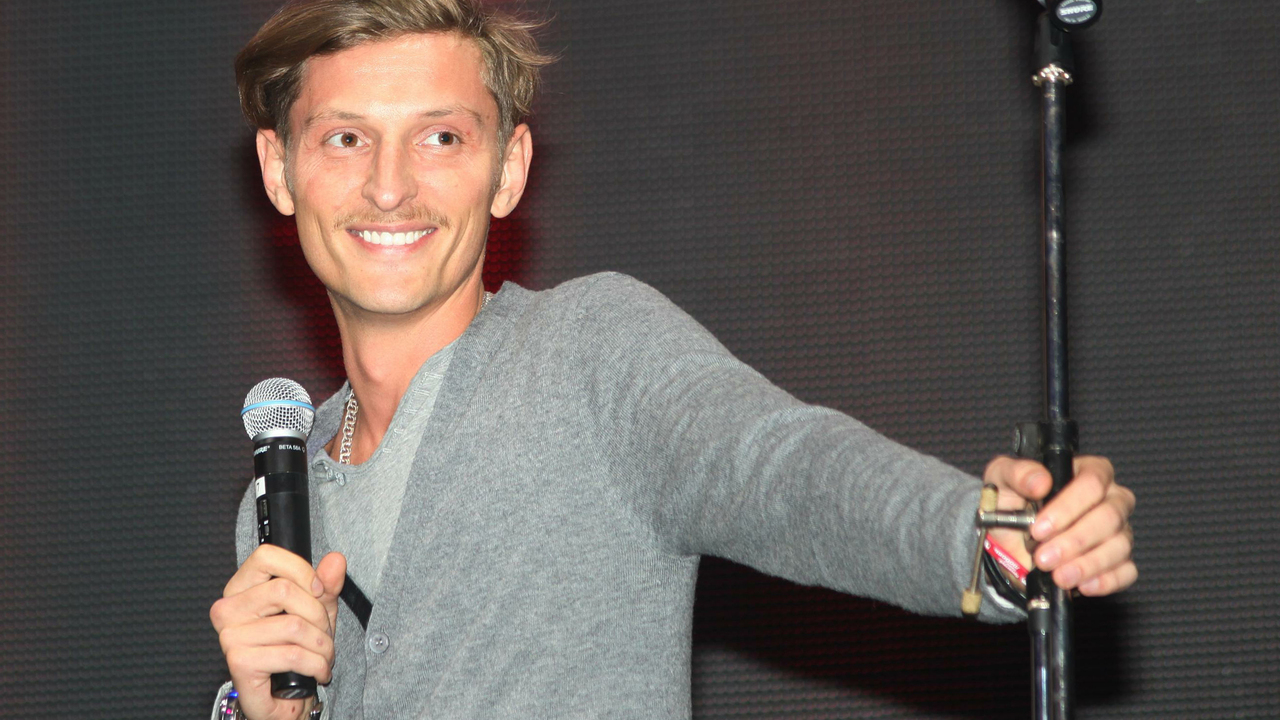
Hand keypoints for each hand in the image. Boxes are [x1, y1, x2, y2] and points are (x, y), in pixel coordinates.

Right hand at [210, 546, 345, 719]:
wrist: (284, 696)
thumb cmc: (295, 649)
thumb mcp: (316, 610)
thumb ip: (327, 584)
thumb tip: (335, 561)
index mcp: (241, 589)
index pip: (266, 556)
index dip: (301, 570)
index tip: (318, 590)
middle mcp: (228, 609)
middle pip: (284, 590)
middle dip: (318, 614)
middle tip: (324, 633)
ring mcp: (230, 636)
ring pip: (294, 625)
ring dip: (322, 644)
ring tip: (323, 654)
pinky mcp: (240, 662)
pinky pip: (292, 654)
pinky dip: (316, 664)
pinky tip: (317, 671)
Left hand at [984, 455, 1135, 596]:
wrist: (1007, 538)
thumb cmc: (1011, 500)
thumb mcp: (1003, 478)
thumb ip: (1019, 473)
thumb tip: (1040, 482)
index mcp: (1088, 472)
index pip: (1092, 483)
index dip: (1067, 507)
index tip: (1039, 528)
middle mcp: (1110, 499)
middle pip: (1109, 516)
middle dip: (1074, 541)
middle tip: (1044, 558)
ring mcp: (1118, 530)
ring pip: (1119, 545)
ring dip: (1086, 564)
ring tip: (1058, 576)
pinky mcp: (1119, 560)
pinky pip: (1126, 571)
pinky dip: (1106, 580)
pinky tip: (1083, 585)